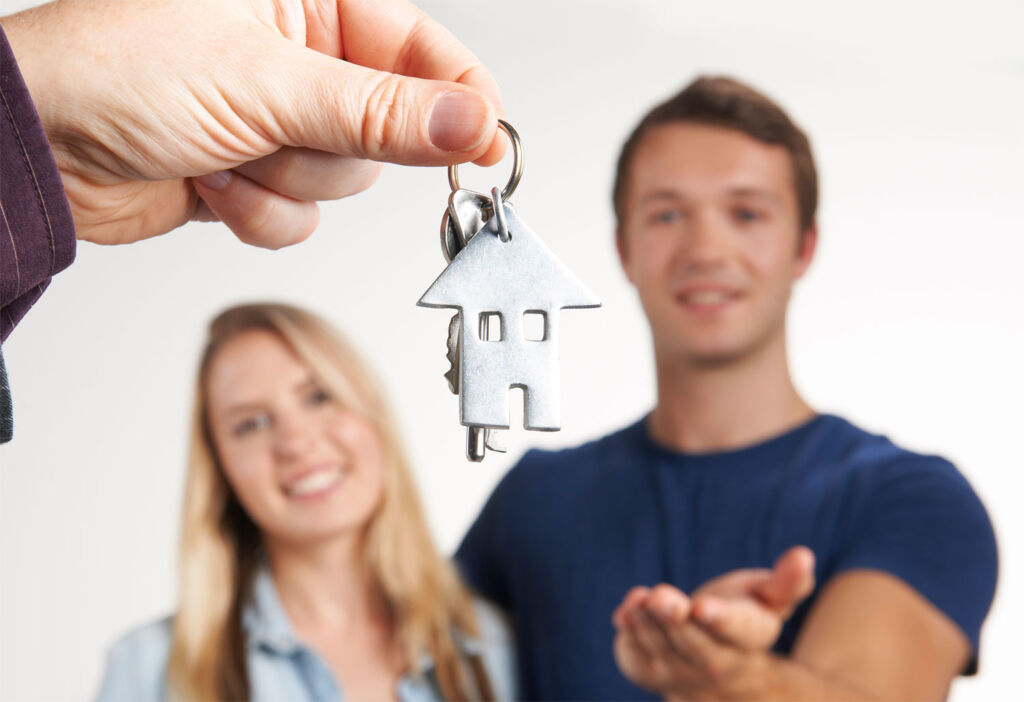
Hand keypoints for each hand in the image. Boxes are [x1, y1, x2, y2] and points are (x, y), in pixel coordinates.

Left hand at [3, 0, 504, 246]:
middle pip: (385, 129)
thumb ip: (383, 113)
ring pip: (343, 180)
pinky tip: (209, 181)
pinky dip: (258, 212)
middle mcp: (301, 58)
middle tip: (284, 131)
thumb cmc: (117, 70)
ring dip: (284, 180)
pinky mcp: (256, 172)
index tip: (489, 147)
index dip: (461, 100)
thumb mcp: (268, 82)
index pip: (421, 50)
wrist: (36, 147)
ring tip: (223, 149)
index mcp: (311, 1)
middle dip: (328, 146)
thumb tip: (473, 123)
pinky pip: (302, 216)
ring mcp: (278, 119)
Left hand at [612, 546, 814, 699]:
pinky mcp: (647, 671)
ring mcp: (679, 673)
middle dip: (676, 620)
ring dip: (648, 622)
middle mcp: (716, 663)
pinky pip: (635, 655)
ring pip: (662, 649)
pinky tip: (626, 611)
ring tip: (640, 596)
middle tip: (661, 597)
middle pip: (696, 646)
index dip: (719, 620)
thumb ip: (788, 581)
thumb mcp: (770, 598)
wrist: (716, 667)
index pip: (737, 631)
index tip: (702, 607)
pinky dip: (629, 632)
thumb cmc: (745, 615)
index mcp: (749, 639)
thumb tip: (803, 555)